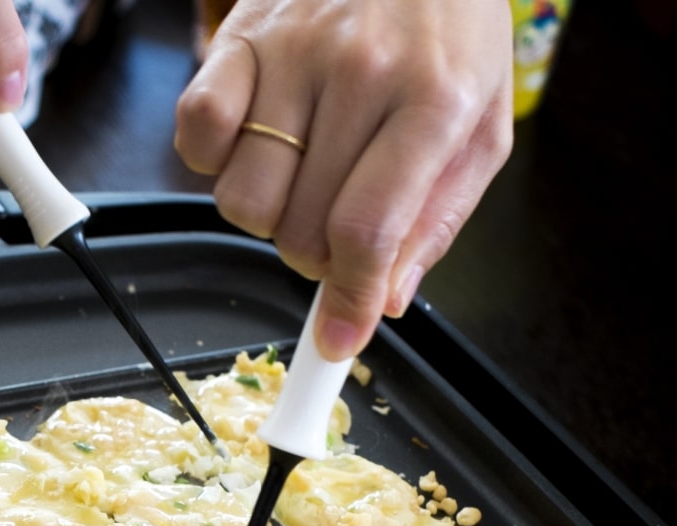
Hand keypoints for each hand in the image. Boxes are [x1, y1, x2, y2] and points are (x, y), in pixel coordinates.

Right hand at [175, 0, 512, 359]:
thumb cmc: (451, 29)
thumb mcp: (481, 126)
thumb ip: (437, 219)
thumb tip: (382, 299)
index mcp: (433, 99)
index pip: (369, 229)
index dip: (346, 301)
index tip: (337, 343)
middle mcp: (358, 72)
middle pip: (302, 230)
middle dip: (317, 256)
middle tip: (338, 223)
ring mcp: (290, 52)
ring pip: (243, 200)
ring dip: (268, 215)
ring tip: (301, 178)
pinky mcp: (237, 38)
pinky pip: (194, 138)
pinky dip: (215, 163)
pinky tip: (257, 145)